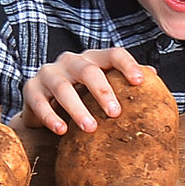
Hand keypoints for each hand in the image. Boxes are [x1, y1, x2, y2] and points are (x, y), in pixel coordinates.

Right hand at [22, 46, 141, 135]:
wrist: (41, 105)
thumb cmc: (80, 96)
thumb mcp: (101, 86)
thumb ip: (122, 80)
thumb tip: (153, 74)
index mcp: (92, 59)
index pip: (113, 54)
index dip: (127, 65)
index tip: (140, 82)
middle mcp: (70, 61)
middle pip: (88, 71)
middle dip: (102, 91)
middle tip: (115, 113)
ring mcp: (49, 74)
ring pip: (63, 88)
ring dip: (78, 109)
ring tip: (90, 128)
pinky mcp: (31, 89)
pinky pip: (39, 102)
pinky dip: (50, 117)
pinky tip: (61, 131)